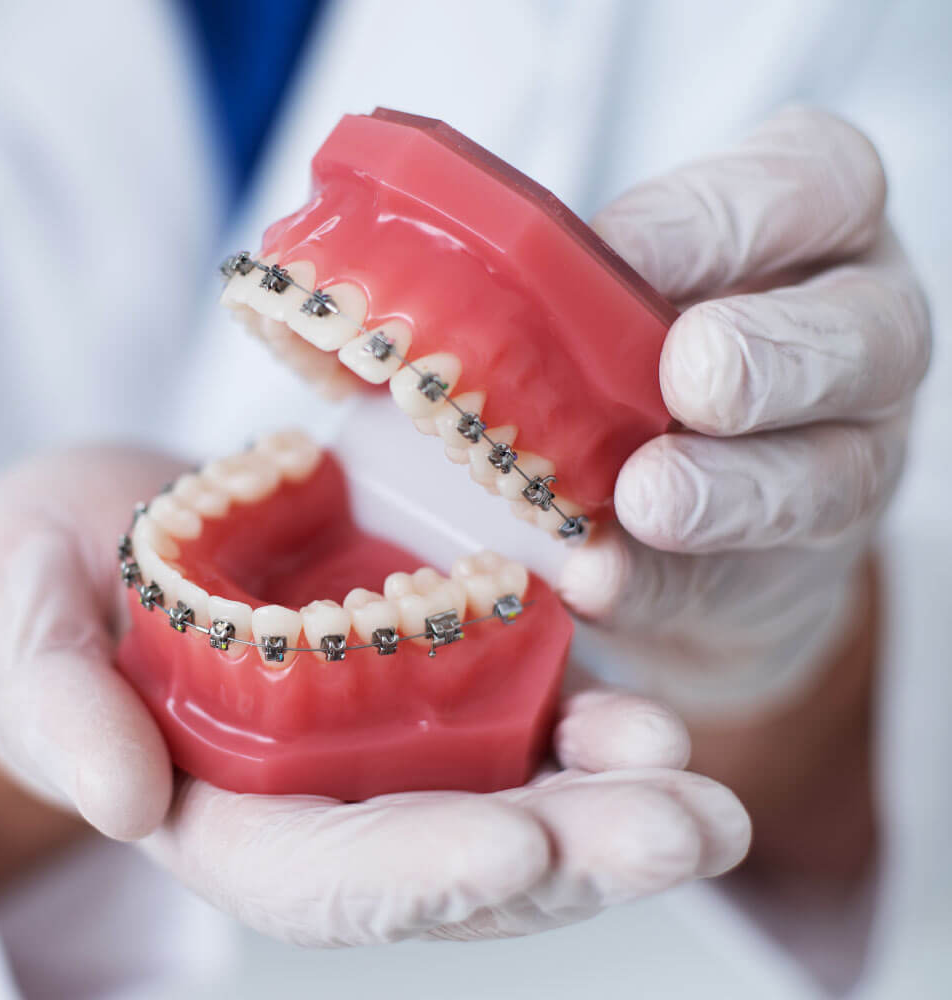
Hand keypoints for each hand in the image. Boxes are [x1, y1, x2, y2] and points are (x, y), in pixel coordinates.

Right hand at [0, 447, 748, 944]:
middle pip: (443, 861)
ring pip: (499, 802)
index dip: (414, 867)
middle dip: (566, 859)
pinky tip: (654, 721)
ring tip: (703, 793)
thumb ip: (54, 704)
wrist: (88, 533)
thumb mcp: (16, 624)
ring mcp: (368, 744)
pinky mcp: (411, 673)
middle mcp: (307, 803)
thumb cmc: (31, 586)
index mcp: (208, 814)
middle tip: (689, 831)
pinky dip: (582, 729)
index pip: (316, 875)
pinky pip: (508, 716)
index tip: (519, 843)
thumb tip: (120, 803)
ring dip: (607, 809)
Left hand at [570, 107, 930, 714]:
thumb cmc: (615, 352)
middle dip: (773, 355)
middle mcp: (852, 332)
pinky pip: (750, 580)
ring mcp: (844, 456)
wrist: (666, 510)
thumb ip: (543, 286)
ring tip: (644, 500)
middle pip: (868, 329)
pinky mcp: (795, 570)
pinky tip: (600, 581)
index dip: (725, 216)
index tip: (620, 252)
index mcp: (806, 225)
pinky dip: (668, 583)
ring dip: (733, 489)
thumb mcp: (589, 293)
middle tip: (687, 377)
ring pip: (839, 469)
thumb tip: (388, 301)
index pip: (814, 182)